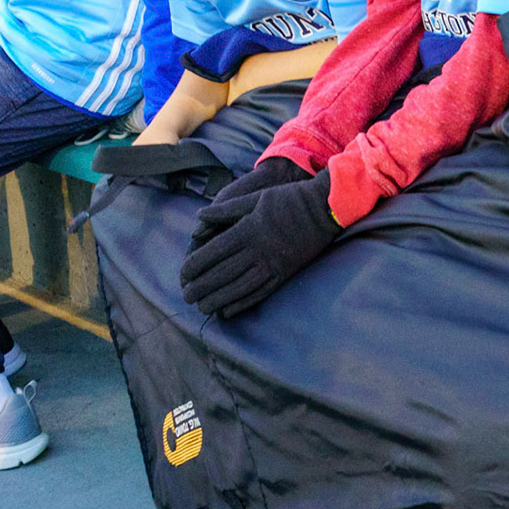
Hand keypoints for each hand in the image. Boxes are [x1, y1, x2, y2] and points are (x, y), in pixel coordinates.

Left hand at [178, 168, 340, 318]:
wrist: (326, 207)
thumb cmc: (289, 198)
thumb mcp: (255, 197)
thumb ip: (225, 210)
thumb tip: (199, 216)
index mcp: (247, 230)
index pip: (212, 253)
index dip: (194, 266)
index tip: (182, 275)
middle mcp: (257, 250)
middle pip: (222, 274)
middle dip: (200, 287)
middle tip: (186, 297)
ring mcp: (273, 264)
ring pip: (239, 288)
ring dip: (217, 300)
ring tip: (202, 307)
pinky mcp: (286, 273)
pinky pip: (260, 292)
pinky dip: (242, 303)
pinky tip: (228, 311)